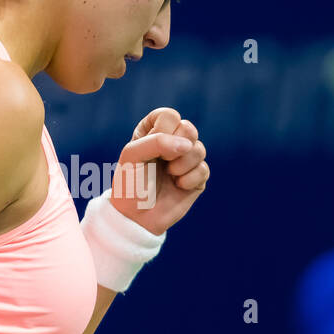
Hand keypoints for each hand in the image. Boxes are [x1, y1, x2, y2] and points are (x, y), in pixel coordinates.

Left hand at [108, 107, 208, 234]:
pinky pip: (204, 169)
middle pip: (189, 128)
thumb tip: (188, 145)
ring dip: (182, 165)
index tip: (150, 149)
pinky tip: (178, 186)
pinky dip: (189, 179)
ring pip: (199, 148)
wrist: (136, 217)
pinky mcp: (197, 178)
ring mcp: (186, 160)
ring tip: (170, 175)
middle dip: (176, 147)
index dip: (163, 132)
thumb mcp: (133, 155)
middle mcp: (172, 143)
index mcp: (153, 131)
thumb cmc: (130, 184)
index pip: (169, 116)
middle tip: (163, 163)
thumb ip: (158, 141)